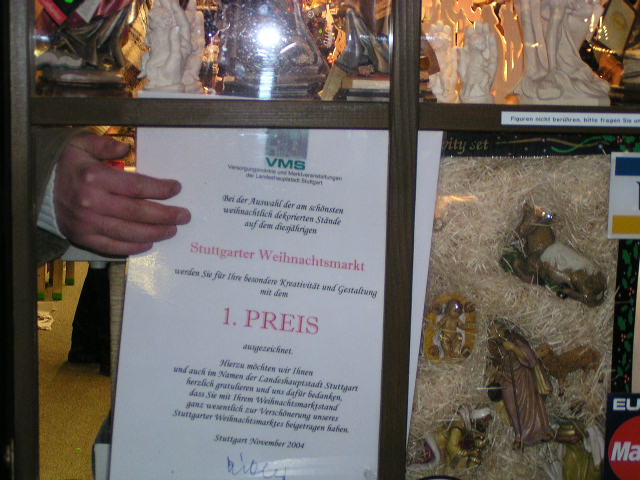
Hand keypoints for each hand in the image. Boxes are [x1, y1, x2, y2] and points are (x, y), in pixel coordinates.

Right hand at [54, 134, 190, 255]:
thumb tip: (125, 148)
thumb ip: (104, 145)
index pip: (136, 186)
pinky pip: (112, 246)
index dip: (159, 189)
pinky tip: (149, 243)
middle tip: (184, 216)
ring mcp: (87, 223)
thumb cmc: (67, 165)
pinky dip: (133, 247)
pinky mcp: (83, 237)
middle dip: (165, 215)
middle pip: (137, 212)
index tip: (176, 188)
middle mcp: (91, 203)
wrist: (38, 188)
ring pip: (128, 232)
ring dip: (155, 233)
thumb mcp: (81, 144)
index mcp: (94, 178)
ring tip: (172, 230)